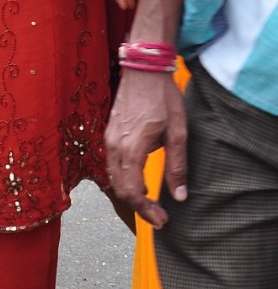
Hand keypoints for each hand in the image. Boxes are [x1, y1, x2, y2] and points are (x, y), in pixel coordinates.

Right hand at [106, 69, 187, 226]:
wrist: (143, 68)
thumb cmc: (163, 98)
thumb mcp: (178, 133)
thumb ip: (177, 166)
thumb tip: (180, 197)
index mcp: (132, 149)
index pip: (133, 191)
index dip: (147, 210)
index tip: (163, 220)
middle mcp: (115, 147)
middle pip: (120, 189)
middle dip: (139, 207)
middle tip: (159, 216)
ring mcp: (109, 139)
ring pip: (114, 177)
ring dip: (130, 193)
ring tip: (150, 201)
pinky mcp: (109, 133)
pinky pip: (112, 164)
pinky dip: (124, 178)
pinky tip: (139, 178)